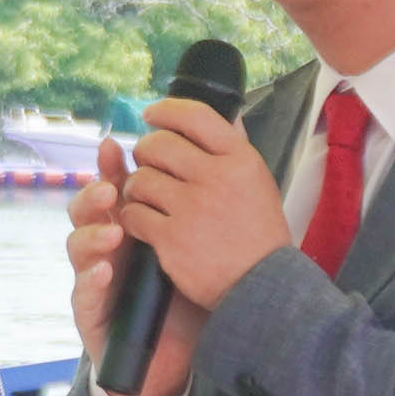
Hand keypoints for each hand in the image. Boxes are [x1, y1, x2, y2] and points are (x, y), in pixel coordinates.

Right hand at [68, 154, 195, 395]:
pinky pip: (82, 293)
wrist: (178, 356)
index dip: (108, 167)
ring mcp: (94, 278)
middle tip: (110, 191)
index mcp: (131, 226)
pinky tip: (104, 271)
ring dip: (91, 235)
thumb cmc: (186, 297)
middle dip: (92, 196)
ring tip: (113, 233)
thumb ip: (200, 205)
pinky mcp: (91, 312)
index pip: (114, 189)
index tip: (113, 148)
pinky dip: (91, 279)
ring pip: (76, 246)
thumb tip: (223, 145)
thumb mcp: (196, 247)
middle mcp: (107, 247)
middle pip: (85, 211)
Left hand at [111, 96, 291, 320]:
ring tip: (146, 198)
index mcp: (240, 158)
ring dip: (135, 188)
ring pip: (139, 179)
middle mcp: (216, 177)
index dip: (165, 110)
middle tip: (148, 165)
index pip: (195, 116)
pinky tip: (144, 223)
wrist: (261, 285)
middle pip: (158, 145)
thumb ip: (233, 149)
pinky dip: (133, 218)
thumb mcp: (258, 181)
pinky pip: (133, 214)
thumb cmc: (257, 232)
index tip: (150, 114)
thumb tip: (223, 113)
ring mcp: (191, 207)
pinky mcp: (170, 237)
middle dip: (145, 153)